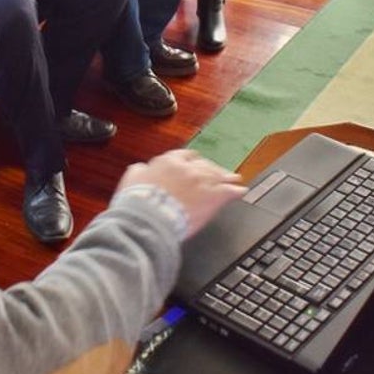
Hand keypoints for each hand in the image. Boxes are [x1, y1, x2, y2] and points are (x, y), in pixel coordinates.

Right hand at [116, 150, 244, 238]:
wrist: (150, 217)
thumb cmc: (138, 201)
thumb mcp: (132, 179)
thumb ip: (140, 171)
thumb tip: (142, 169)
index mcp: (169, 162)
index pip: (185, 156)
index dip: (193, 160)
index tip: (197, 162)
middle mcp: (188, 168)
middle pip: (205, 165)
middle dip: (212, 169)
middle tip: (220, 172)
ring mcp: (203, 182)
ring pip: (219, 176)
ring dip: (227, 178)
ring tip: (235, 179)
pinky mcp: (213, 197)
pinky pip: (229, 192)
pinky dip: (237, 191)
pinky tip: (241, 192)